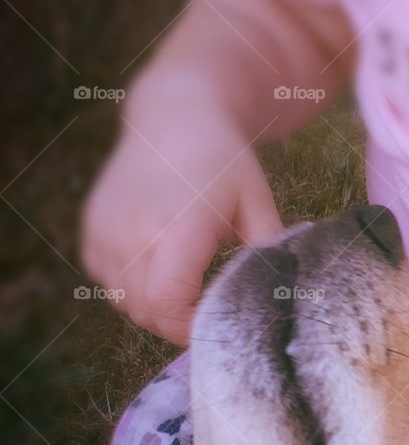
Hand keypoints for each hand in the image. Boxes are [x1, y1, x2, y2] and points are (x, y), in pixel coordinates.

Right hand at [81, 96, 282, 342]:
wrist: (175, 116)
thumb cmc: (225, 162)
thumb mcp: (258, 204)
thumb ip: (268, 255)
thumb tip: (280, 299)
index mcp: (178, 228)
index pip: (167, 306)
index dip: (190, 328)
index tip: (214, 321)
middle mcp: (132, 233)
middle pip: (147, 313)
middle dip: (177, 321)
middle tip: (205, 303)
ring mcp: (105, 232)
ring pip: (125, 303)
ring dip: (154, 305)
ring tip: (184, 279)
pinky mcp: (91, 231)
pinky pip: (107, 284)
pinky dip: (130, 286)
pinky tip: (156, 261)